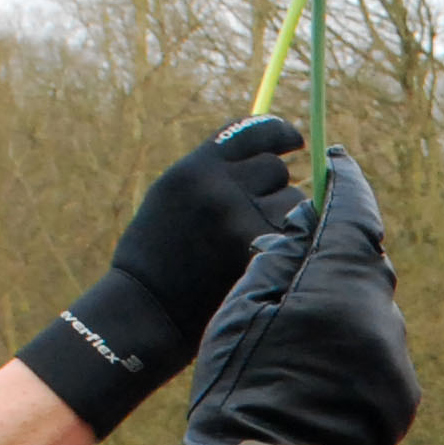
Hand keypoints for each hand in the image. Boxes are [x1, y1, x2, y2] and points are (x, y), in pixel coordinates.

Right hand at [21, 115, 308, 433]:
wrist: (146, 312)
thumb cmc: (160, 258)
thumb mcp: (175, 199)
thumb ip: (215, 174)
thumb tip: (271, 152)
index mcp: (194, 170)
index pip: (251, 132)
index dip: (278, 133)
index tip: (293, 141)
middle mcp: (217, 189)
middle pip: (275, 168)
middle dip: (272, 188)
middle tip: (250, 217)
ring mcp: (240, 222)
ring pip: (292, 202)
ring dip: (284, 219)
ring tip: (250, 245)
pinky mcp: (259, 255)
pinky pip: (297, 235)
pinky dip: (290, 246)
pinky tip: (268, 259)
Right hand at [184, 150, 421, 444]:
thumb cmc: (243, 389)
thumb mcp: (241, 310)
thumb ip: (278, 257)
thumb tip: (305, 224)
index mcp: (340, 282)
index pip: (355, 212)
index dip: (344, 183)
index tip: (334, 163)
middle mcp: (380, 313)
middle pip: (368, 260)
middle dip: (340, 248)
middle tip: (304, 248)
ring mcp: (395, 355)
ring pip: (373, 307)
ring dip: (345, 303)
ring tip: (301, 328)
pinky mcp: (401, 393)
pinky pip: (378, 349)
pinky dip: (354, 345)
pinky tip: (319, 369)